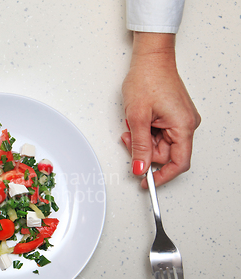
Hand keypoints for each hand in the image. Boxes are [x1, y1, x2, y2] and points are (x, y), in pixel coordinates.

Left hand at [121, 32, 200, 187]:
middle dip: (144, 150)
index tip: (145, 182)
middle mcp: (186, 124)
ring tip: (133, 123)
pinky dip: (146, 131)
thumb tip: (140, 168)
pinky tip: (139, 120)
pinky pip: (159, 133)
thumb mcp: (137, 117)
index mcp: (183, 126)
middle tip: (129, 137)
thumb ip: (139, 146)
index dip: (161, 176)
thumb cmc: (147, 79)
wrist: (150, 59)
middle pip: (165, 154)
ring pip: (159, 144)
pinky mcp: (173, 116)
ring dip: (142, 139)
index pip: (178, 163)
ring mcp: (180, 120)